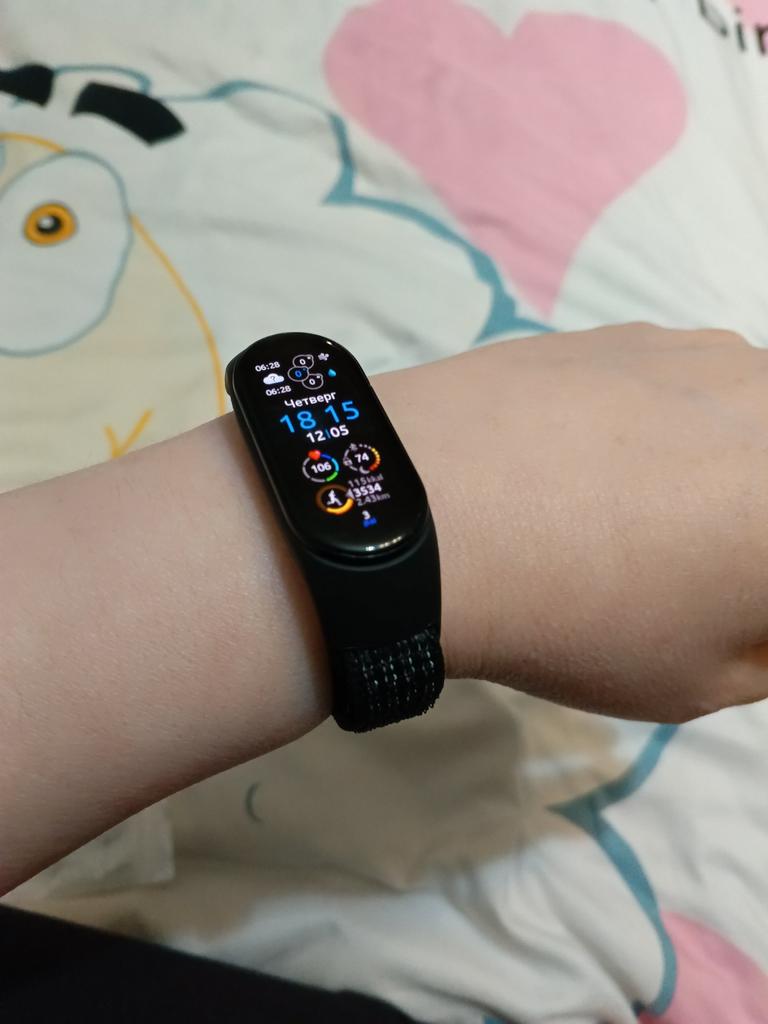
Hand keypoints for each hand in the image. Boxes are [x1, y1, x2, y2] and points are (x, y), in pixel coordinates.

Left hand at [376, 324, 767, 722]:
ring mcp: (715, 355)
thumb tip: (763, 608)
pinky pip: (700, 383)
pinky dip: (684, 423)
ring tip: (650, 512)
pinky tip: (608, 458)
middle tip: (703, 564)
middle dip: (749, 526)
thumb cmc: (579, 617)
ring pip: (756, 416)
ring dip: (733, 466)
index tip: (726, 598)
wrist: (429, 512)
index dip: (752, 587)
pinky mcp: (642, 331)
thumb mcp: (704, 679)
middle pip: (763, 485)